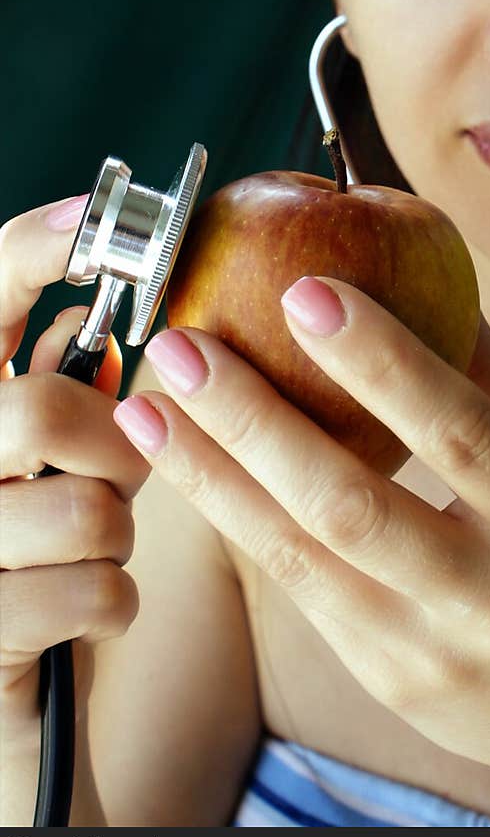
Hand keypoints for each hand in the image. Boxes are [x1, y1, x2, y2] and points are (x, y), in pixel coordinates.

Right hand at [0, 200, 145, 739]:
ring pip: (87, 509)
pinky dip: (116, 600)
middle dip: (111, 442)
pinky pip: (99, 591)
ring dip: (119, 533)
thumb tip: (99, 339)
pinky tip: (86, 611)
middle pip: (37, 409)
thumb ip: (59, 405)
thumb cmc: (23, 572)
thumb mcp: (40, 476)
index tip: (100, 224)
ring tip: (93, 551)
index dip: (33, 253)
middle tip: (115, 470)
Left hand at [114, 274, 489, 806]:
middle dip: (255, 421)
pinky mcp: (381, 678)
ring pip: (301, 556)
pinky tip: (195, 468)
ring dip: (214, 477)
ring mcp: (428, 650)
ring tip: (151, 410)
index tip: (306, 291)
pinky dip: (241, 522)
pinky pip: (297, 588)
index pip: (461, 433)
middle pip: (353, 504)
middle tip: (184, 347)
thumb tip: (432, 275)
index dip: (383, 362)